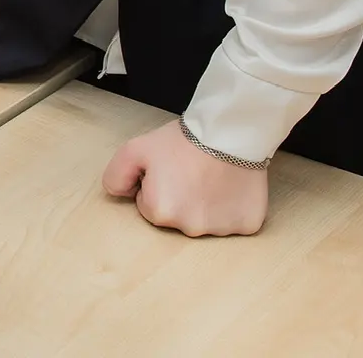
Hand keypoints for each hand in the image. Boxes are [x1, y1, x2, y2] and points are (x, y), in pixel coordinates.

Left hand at [101, 119, 268, 236]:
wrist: (229, 131)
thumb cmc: (182, 141)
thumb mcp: (134, 149)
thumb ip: (115, 175)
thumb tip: (120, 195)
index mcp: (159, 212)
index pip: (148, 206)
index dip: (156, 185)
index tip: (168, 170)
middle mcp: (189, 228)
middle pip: (176, 217)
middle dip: (178, 197)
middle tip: (189, 171)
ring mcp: (221, 230)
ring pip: (204, 221)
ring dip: (205, 203)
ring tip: (211, 176)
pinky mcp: (247, 226)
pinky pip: (233, 223)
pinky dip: (231, 208)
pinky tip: (230, 186)